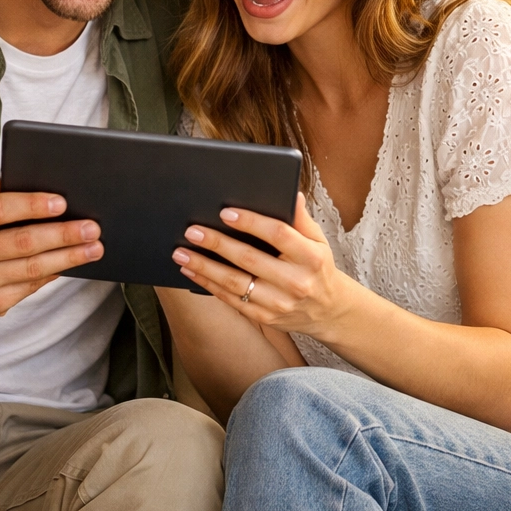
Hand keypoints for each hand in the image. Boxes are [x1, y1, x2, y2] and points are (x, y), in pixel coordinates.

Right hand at [0, 181, 102, 318]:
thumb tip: (41, 180)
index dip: (32, 205)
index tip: (62, 203)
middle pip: (24, 242)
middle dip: (64, 234)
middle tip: (92, 228)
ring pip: (33, 268)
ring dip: (69, 257)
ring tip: (94, 248)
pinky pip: (31, 286)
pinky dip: (54, 273)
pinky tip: (72, 264)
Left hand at [172, 194, 353, 338]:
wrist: (329, 310)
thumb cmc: (318, 267)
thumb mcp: (317, 241)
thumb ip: (301, 219)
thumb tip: (291, 193)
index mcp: (310, 257)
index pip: (278, 234)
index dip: (251, 222)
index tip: (225, 212)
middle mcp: (296, 282)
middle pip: (250, 259)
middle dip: (217, 244)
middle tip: (192, 231)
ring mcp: (279, 303)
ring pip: (235, 283)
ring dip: (204, 267)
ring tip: (181, 252)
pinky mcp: (265, 318)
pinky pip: (232, 300)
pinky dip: (208, 285)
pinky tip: (191, 271)